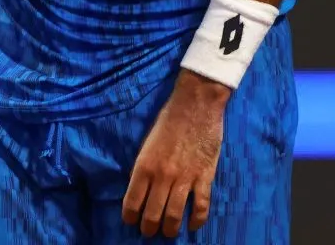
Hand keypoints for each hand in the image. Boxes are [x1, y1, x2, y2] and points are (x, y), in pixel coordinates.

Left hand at [122, 70, 229, 238]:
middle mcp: (162, 176)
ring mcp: (185, 178)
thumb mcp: (148, 140)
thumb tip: (142, 186)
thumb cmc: (169, 117)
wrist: (196, 103)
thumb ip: (145, 164)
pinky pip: (201, 207)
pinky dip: (197, 220)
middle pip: (153, 214)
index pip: (132, 201)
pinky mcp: (205, 177)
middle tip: (149, 231)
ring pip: (175, 216)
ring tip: (168, 233)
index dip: (130, 216)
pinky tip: (193, 225)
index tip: (131, 221)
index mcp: (145, 165)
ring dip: (170, 229)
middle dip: (149, 228)